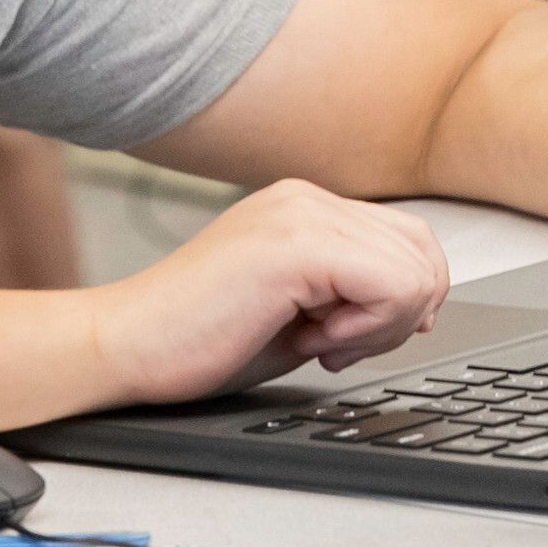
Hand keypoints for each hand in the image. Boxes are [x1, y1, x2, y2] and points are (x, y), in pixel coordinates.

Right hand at [83, 178, 448, 406]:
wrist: (125, 346)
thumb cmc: (195, 340)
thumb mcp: (295, 312)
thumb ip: (353, 296)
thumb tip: (420, 305)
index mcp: (305, 208)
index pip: (409, 239)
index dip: (406, 300)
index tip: (357, 337)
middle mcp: (306, 200)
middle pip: (422, 252)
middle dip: (396, 317)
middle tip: (335, 345)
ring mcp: (301, 215)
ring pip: (415, 270)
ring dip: (380, 326)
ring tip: (318, 342)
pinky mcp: (296, 246)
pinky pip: (391, 285)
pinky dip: (369, 328)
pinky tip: (315, 341)